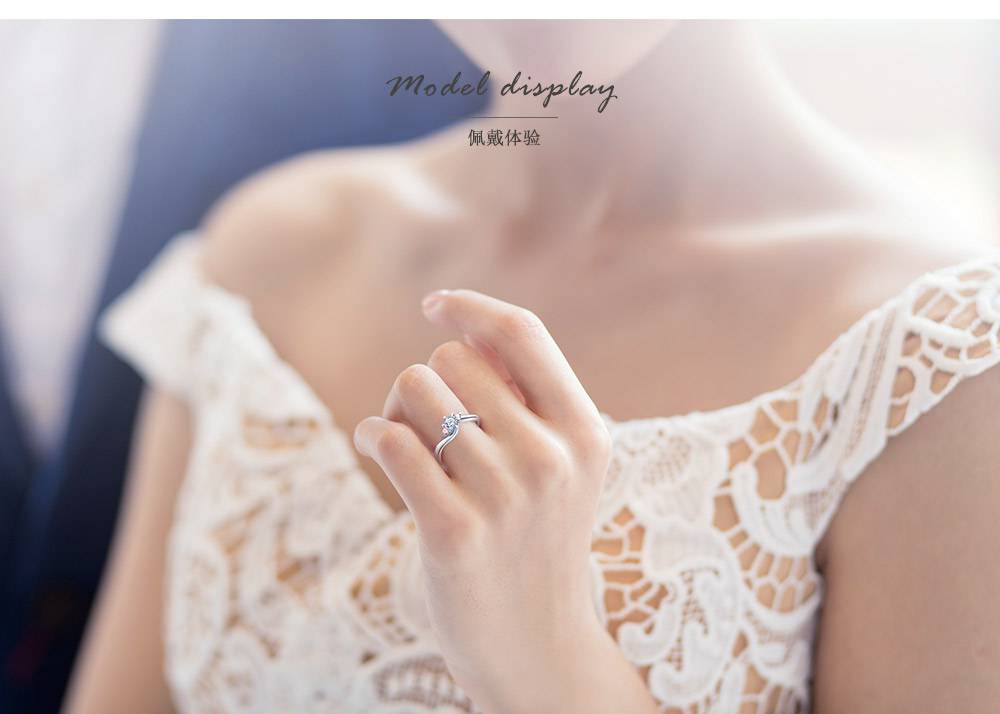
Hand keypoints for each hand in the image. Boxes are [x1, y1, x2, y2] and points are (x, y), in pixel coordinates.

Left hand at [353, 290, 656, 712]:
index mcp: (584, 431)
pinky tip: (377, 452)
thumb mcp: (561, 468)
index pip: (522, 333)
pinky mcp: (455, 531)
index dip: (471, 307)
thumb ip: (526, 399)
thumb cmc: (536, 540)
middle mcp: (551, 457)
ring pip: (417, 391)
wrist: (535, 644)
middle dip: (428, 381)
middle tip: (427, 424)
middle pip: (453, 361)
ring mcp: (506, 495)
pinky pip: (391, 440)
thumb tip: (462, 332)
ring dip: (398, 411)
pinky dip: (372, 436)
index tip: (434, 306)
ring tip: (410, 449)